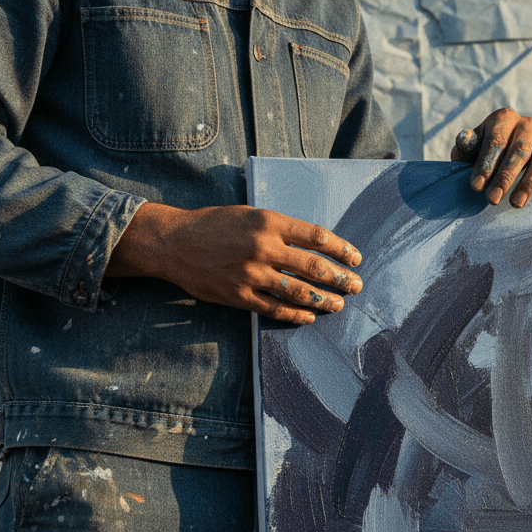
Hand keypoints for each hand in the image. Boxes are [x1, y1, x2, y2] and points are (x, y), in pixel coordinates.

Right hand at [105, 203, 362, 323]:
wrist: (174, 243)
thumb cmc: (213, 224)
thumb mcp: (249, 214)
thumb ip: (279, 228)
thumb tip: (312, 244)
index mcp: (269, 222)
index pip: (317, 237)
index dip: (341, 249)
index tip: (356, 259)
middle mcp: (263, 247)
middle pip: (313, 267)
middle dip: (340, 278)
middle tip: (356, 286)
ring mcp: (251, 274)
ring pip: (298, 291)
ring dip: (323, 300)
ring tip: (337, 305)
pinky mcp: (239, 295)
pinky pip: (274, 309)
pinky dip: (295, 314)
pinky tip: (309, 317)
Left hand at [451, 107, 531, 207]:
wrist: (504, 157)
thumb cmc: (483, 155)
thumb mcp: (470, 151)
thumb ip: (466, 146)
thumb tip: (463, 137)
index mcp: (503, 119)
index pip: (496, 141)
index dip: (485, 165)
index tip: (476, 187)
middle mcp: (527, 124)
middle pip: (520, 150)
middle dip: (505, 177)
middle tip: (492, 199)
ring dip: (530, 181)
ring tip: (516, 203)